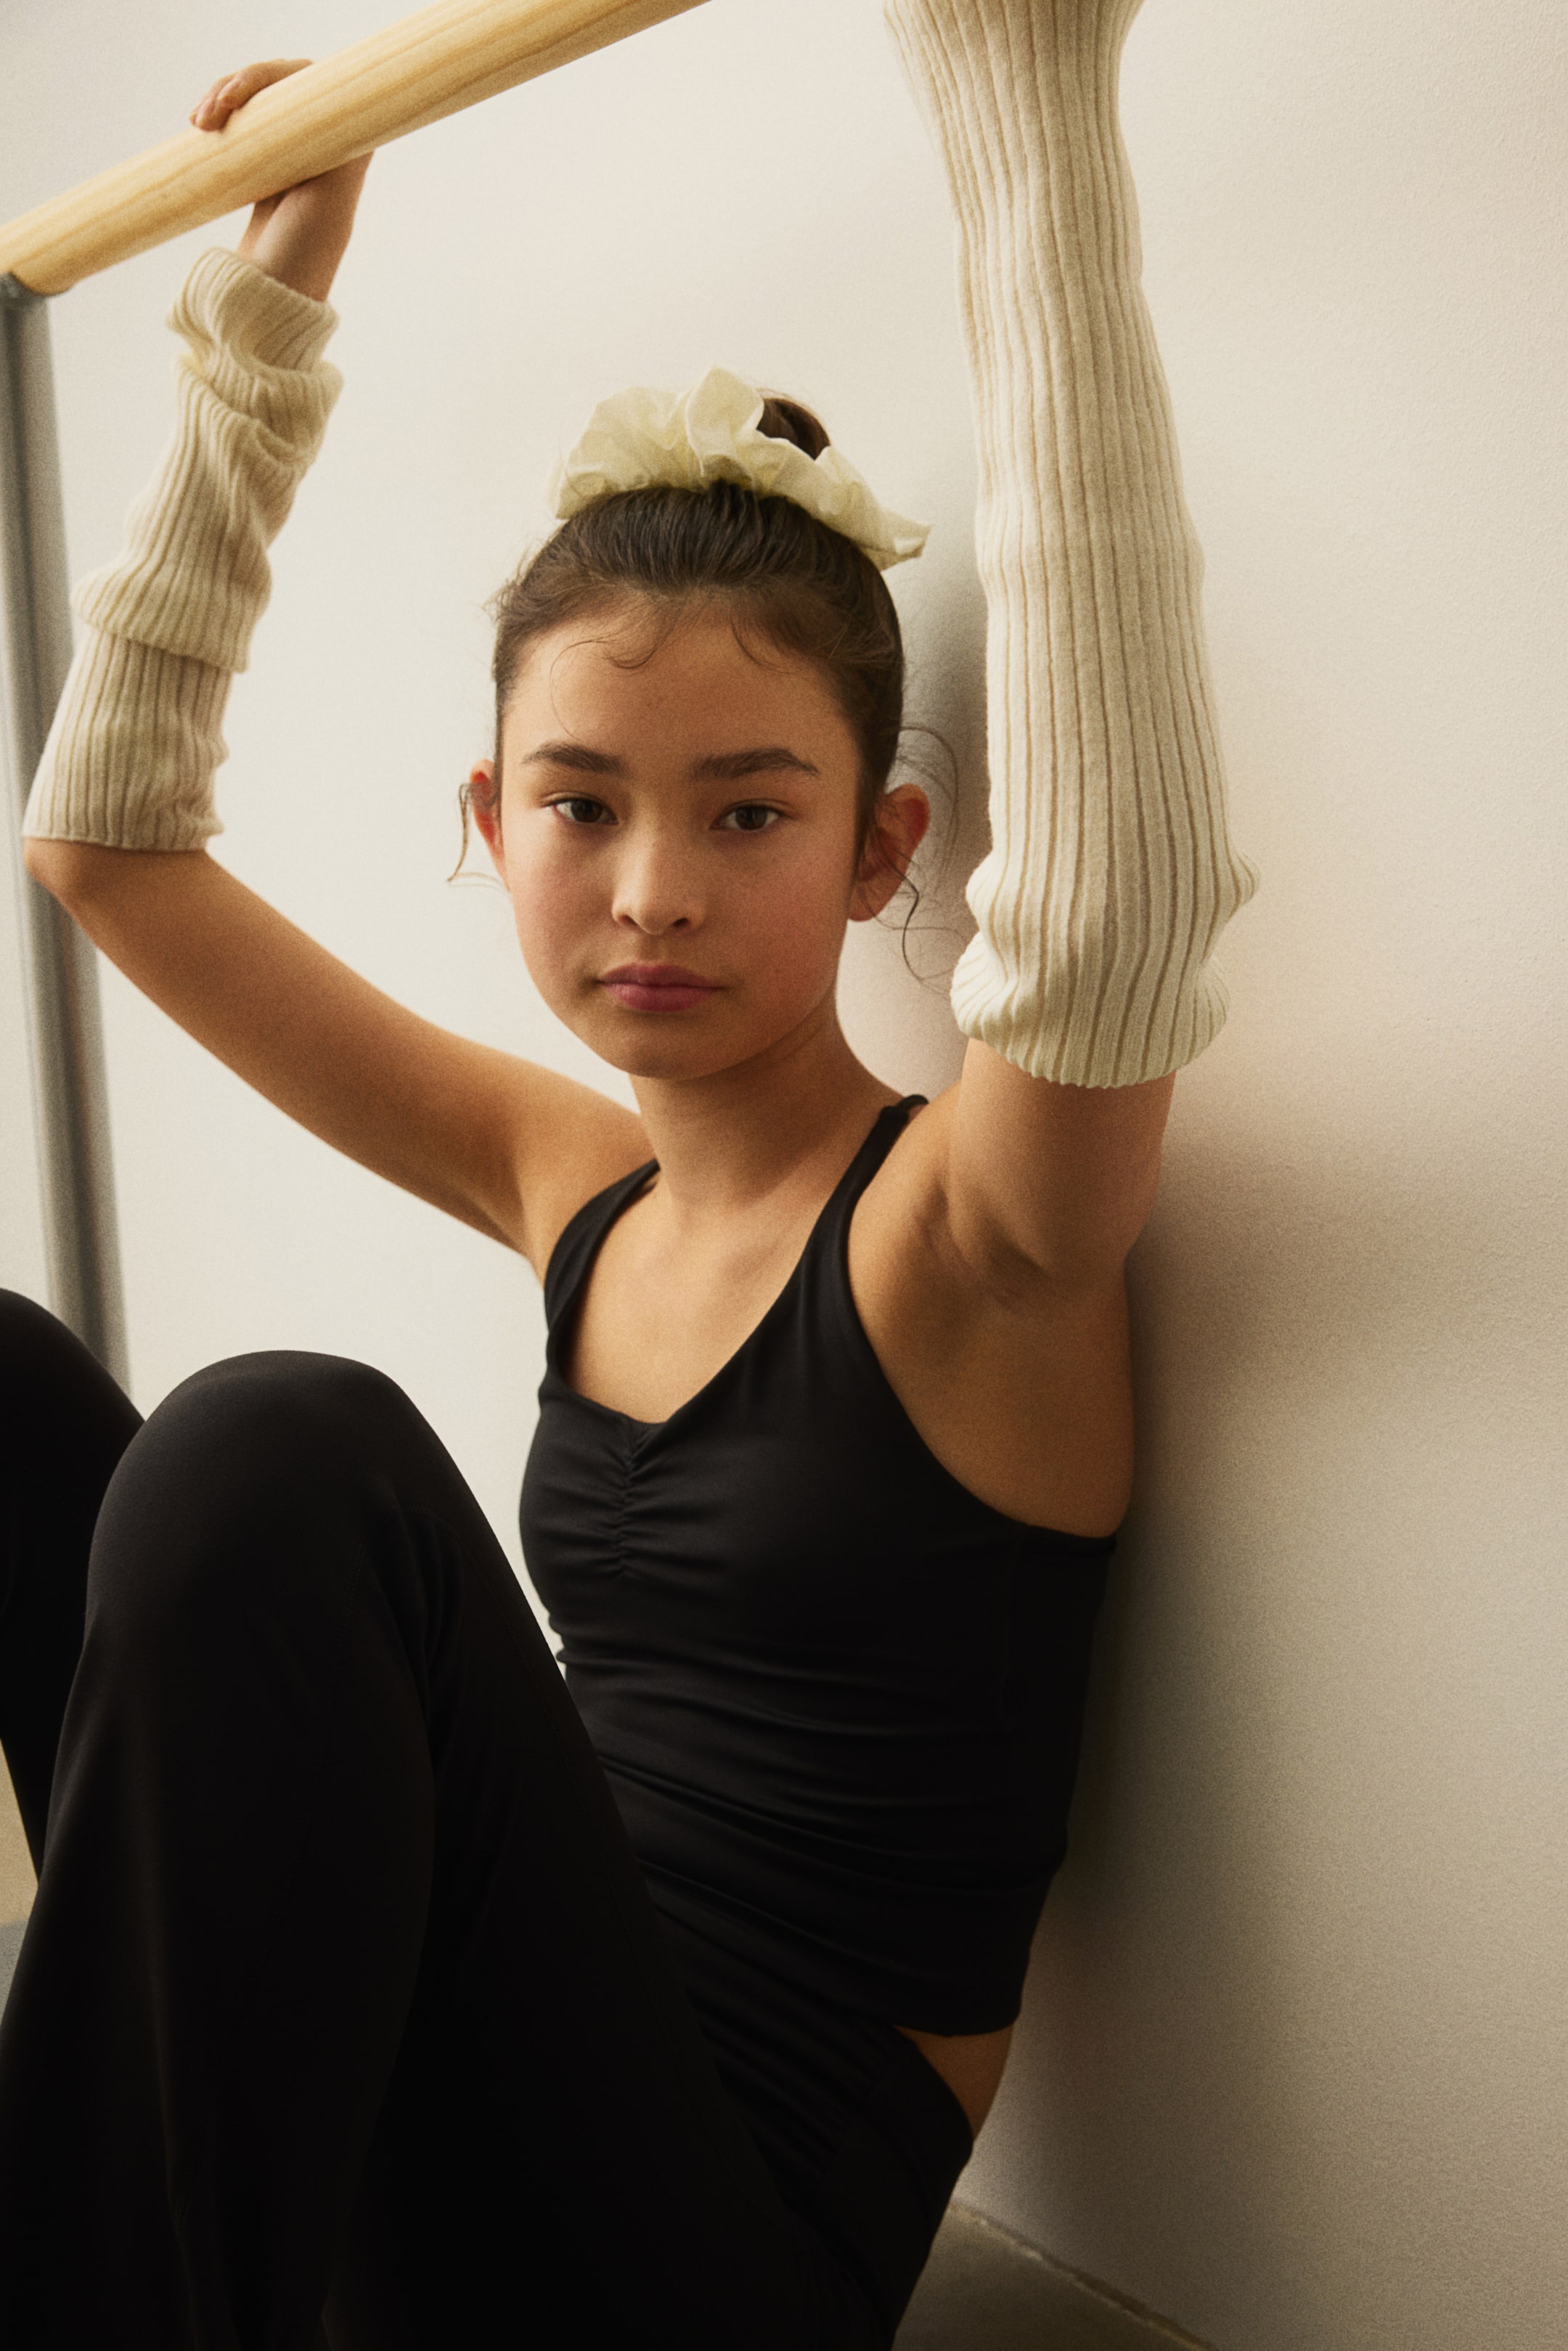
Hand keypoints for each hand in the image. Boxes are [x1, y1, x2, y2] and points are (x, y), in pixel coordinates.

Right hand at [190, 60, 372, 304]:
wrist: (272, 292)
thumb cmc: (301, 255)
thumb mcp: (325, 204)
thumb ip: (335, 155)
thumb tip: (350, 104)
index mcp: (343, 148)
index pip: (307, 81)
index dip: (267, 77)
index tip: (234, 98)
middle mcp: (321, 144)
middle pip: (278, 84)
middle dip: (237, 86)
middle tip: (208, 115)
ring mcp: (291, 153)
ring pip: (255, 100)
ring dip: (221, 98)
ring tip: (199, 122)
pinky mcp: (265, 164)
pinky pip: (242, 123)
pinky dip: (219, 115)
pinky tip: (199, 123)